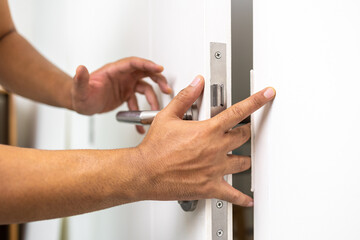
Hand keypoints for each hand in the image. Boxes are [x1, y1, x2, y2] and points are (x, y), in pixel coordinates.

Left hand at [71, 57, 171, 132]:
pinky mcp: (126, 94)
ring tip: (155, 110)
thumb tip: (80, 69)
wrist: (82, 103)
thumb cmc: (81, 95)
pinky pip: (138, 102)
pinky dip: (141, 112)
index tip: (159, 68)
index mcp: (114, 70)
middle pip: (145, 72)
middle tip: (166, 89)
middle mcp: (122, 76)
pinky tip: (140, 123)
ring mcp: (125, 85)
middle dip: (158, 79)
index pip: (134, 63)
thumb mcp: (80, 89)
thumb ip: (81, 79)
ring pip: (145, 88)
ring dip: (153, 98)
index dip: (147, 64)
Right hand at [133, 75, 275, 206]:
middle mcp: (215, 149)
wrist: (144, 173)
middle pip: (244, 137)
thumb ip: (185, 97)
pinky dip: (242, 198)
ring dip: (245, 158)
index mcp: (207, 131)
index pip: (238, 112)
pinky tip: (247, 199)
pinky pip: (232, 194)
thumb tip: (196, 83)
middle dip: (247, 131)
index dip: (256, 100)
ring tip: (242, 157)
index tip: (267, 95)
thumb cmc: (154, 148)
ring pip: (243, 162)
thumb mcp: (167, 116)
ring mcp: (215, 169)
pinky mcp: (210, 187)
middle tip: (245, 130)